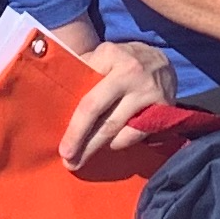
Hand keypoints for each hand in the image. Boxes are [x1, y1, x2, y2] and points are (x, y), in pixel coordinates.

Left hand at [56, 40, 180, 165]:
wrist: (160, 60)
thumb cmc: (120, 61)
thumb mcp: (100, 56)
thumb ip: (81, 72)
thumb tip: (55, 99)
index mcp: (110, 56)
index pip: (88, 100)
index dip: (74, 128)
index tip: (63, 148)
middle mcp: (131, 73)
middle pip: (103, 118)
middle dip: (84, 143)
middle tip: (70, 162)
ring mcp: (149, 90)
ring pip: (119, 128)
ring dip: (99, 147)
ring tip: (85, 157)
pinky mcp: (164, 106)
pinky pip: (137, 133)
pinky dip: (121, 141)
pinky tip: (111, 144)